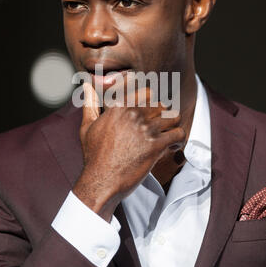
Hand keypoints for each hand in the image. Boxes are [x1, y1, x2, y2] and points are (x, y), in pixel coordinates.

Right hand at [73, 82, 184, 221]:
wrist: (100, 181)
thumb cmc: (93, 156)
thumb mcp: (87, 126)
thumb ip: (89, 103)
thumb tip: (87, 85)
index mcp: (118, 107)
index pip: (146, 92)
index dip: (152, 102)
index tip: (152, 112)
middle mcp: (133, 114)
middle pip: (162, 104)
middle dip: (163, 114)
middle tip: (160, 127)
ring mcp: (146, 129)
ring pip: (173, 116)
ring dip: (172, 126)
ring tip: (167, 136)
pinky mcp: (156, 145)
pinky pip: (178, 134)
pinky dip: (178, 140)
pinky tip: (170, 146)